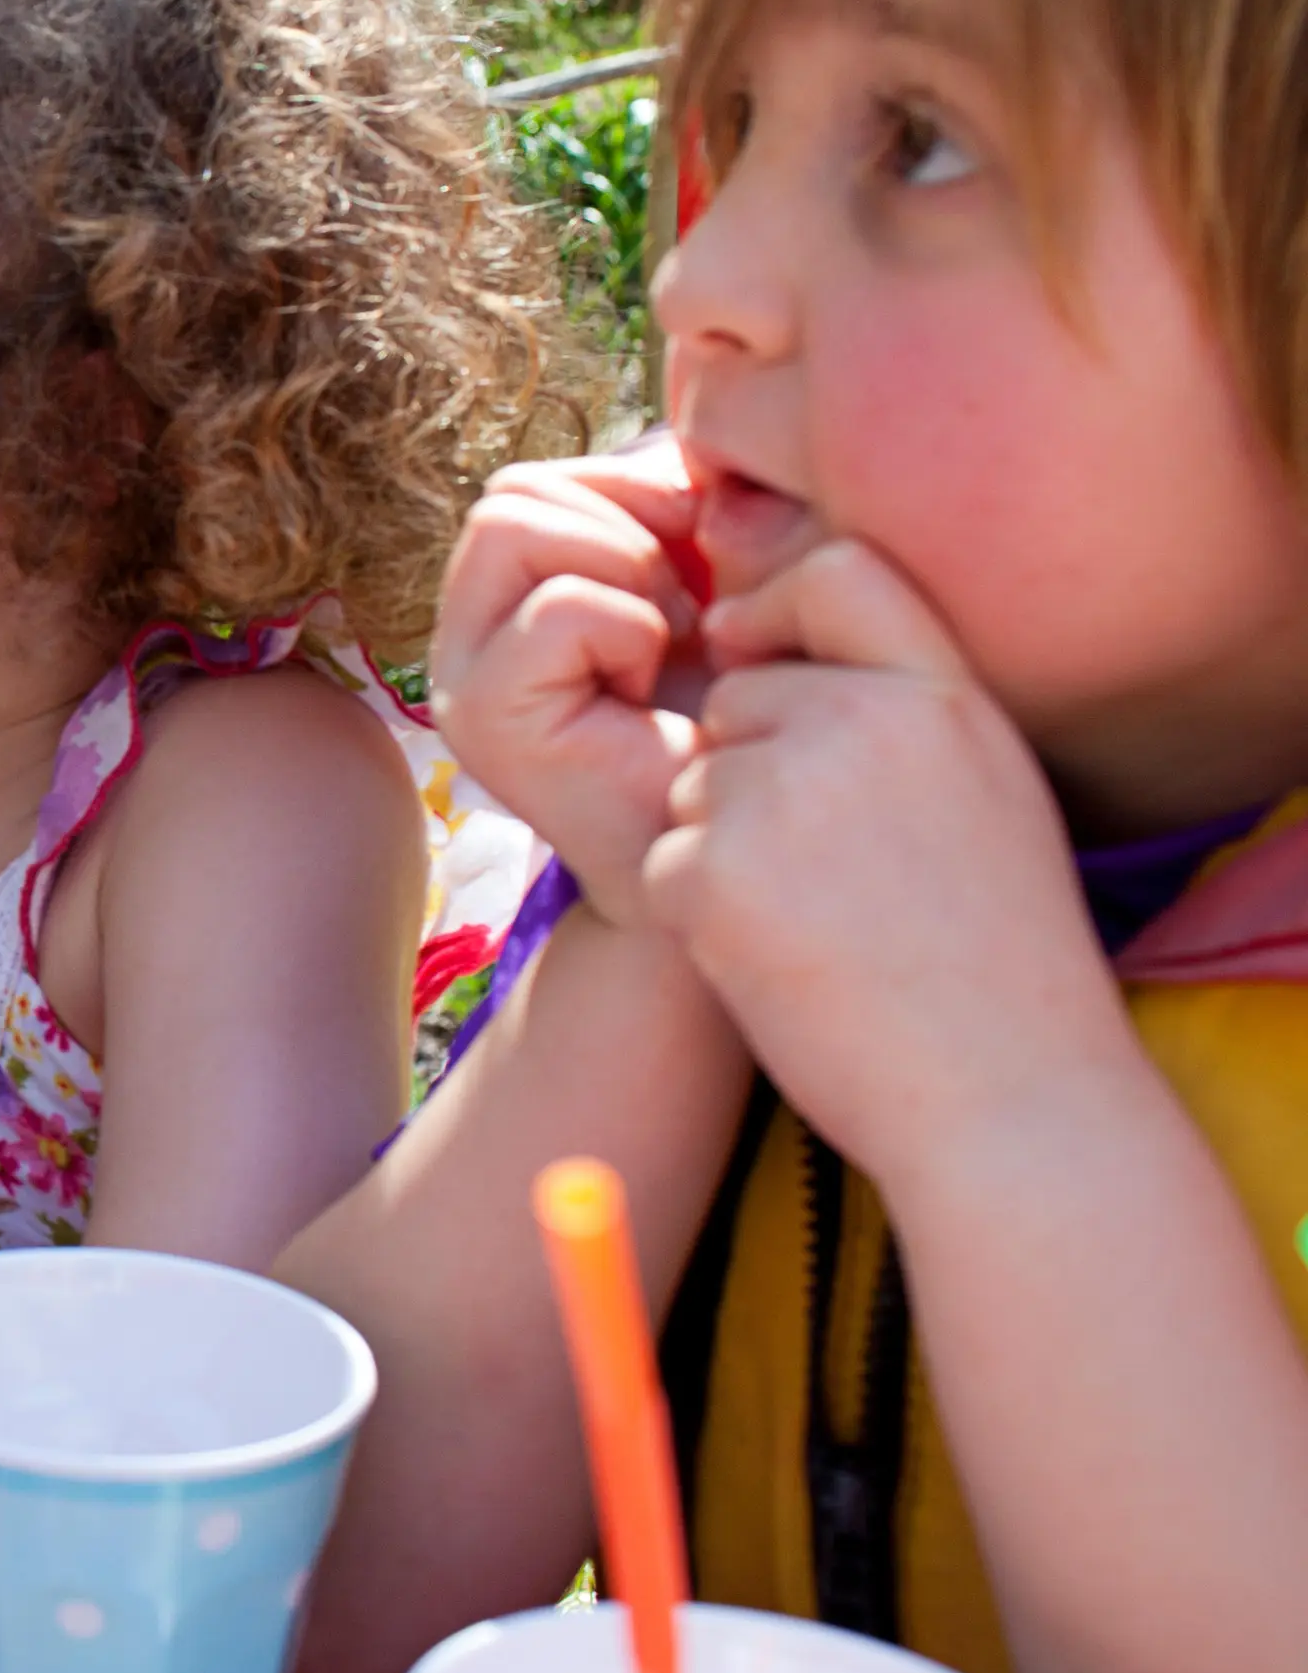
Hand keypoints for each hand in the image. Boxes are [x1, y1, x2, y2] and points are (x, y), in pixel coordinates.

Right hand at [430, 438, 706, 926]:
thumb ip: (704, 506)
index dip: (640, 491)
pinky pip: (557, 607)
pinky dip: (627, 628)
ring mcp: (462, 675)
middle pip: (515, 493)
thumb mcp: (733, 581)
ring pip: (513, 524)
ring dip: (623, 569)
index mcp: (518, 597)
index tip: (706, 571)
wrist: (750, 853)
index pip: (545, 478)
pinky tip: (650, 690)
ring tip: (664, 647)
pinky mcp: (483, 719)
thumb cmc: (757, 718)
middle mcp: (469, 633)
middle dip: (625, 528)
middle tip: (686, 615)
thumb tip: (690, 464)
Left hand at [642, 539, 1125, 1185]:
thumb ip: (901, 710)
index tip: (767, 656)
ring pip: (695, 785)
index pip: (838, 571)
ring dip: (728, 848)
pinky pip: (666, 862)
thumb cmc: (1001, 960)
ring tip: (826, 926)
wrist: (1007, 1101)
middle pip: (739, 700)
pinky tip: (785, 964)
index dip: (784, 607)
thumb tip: (770, 651)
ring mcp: (775, 792)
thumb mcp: (990, 792)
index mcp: (944, 696)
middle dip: (755, 772)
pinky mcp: (707, 869)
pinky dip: (702, 915)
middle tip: (839, 876)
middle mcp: (860, 722)